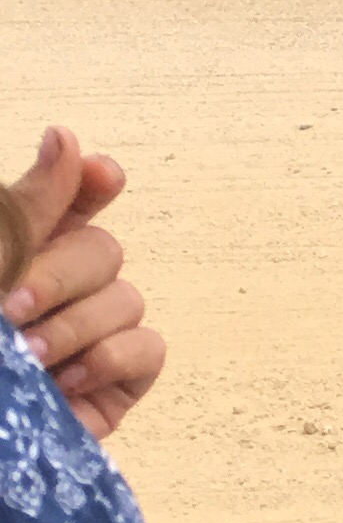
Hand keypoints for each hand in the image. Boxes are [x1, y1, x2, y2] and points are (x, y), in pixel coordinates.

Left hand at [6, 127, 164, 438]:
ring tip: (26, 358)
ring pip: (127, 298)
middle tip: (10, 307)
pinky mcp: (114, 386)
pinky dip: (114, 357)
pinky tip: (67, 379)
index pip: (72, 200)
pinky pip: (148, 349)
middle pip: (104, 248)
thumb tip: (66, 136)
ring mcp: (90, 339)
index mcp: (18, 253)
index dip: (91, 184)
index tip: (98, 176)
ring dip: (75, 325)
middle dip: (61, 274)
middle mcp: (58, 291)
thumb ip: (23, 208)